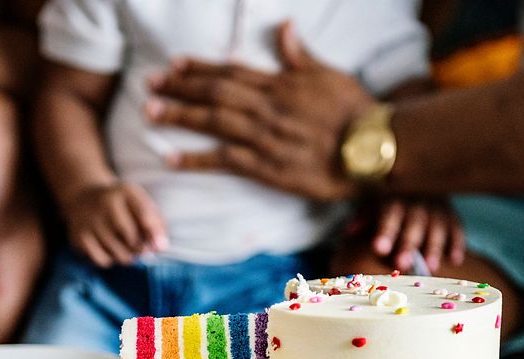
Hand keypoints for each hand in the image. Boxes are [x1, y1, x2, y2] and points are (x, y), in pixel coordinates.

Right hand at [63, 183, 167, 267]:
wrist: (83, 198)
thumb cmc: (122, 207)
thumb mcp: (140, 204)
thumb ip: (156, 224)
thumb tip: (161, 247)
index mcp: (126, 192)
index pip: (144, 214)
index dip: (154, 233)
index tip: (160, 247)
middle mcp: (106, 203)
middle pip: (131, 239)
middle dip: (141, 249)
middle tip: (140, 248)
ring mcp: (90, 221)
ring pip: (118, 254)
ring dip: (127, 257)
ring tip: (125, 247)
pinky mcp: (79, 237)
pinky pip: (102, 261)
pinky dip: (110, 260)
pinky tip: (109, 249)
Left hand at [146, 21, 373, 200]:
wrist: (375, 150)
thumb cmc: (358, 113)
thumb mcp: (331, 75)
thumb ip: (301, 55)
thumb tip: (285, 27)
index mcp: (282, 84)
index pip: (232, 71)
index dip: (200, 67)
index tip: (175, 64)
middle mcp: (268, 107)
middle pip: (215, 92)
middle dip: (179, 87)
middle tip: (150, 84)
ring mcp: (265, 137)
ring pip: (213, 122)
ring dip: (179, 115)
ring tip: (149, 112)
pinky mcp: (267, 167)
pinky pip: (224, 160)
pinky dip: (196, 158)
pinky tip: (171, 157)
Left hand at [354, 197, 465, 271]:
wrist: (414, 182)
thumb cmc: (385, 202)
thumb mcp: (371, 203)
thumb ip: (363, 216)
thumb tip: (350, 230)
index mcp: (393, 197)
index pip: (388, 212)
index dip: (384, 230)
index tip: (378, 249)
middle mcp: (416, 199)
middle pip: (413, 221)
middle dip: (408, 243)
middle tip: (402, 264)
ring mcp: (436, 206)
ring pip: (436, 225)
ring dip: (433, 246)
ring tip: (429, 268)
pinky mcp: (451, 213)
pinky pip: (456, 227)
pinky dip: (456, 243)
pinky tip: (454, 260)